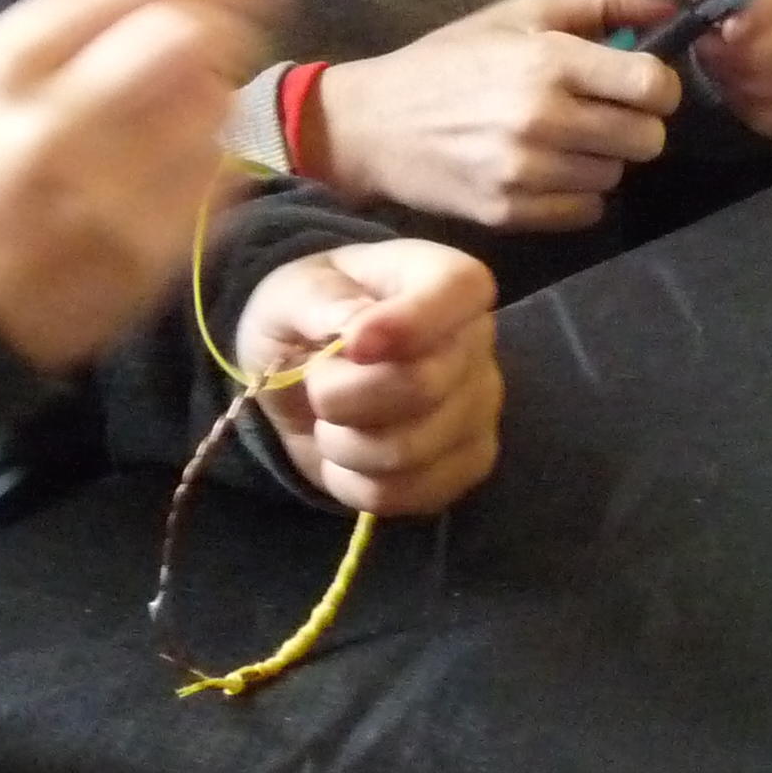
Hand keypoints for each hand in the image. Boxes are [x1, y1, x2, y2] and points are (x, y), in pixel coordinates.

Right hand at [0, 0, 285, 374]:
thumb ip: (72, 28)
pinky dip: (213, 166)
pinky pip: (217, 183)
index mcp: (9, 68)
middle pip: (185, 40)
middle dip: (226, 27)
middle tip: (233, 37)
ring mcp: (105, 196)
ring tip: (181, 117)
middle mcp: (57, 125)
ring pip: (211, 111)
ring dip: (213, 101)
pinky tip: (175, 172)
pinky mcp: (143, 255)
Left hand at [232, 241, 501, 514]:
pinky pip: (407, 494)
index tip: (352, 343)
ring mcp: (481, 407)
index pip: (460, 290)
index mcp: (442, 278)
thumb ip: (318, 301)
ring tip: (330, 420)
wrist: (307, 376)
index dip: (408, 322)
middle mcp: (478, 340)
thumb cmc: (307, 317)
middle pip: (422, 386)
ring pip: (409, 451)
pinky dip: (354, 482)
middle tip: (315, 382)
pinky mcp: (468, 464)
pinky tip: (347, 455)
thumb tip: (358, 328)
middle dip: (342, 395)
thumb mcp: (290, 292)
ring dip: (342, 443)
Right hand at [304, 0, 680, 231]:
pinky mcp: (510, 214)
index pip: (653, 86)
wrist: (373, 125)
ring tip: (565, 141)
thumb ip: (598, 2)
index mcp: (549, 61)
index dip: (656, 85)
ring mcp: (526, 173)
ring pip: (615, 176)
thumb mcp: (517, 13)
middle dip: (633, 124)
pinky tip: (549, 172)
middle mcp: (543, 119)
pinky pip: (585, 212)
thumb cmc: (450, 60)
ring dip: (601, 159)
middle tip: (600, 114)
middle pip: (647, 138)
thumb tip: (670, 9)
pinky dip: (577, 195)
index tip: (635, 84)